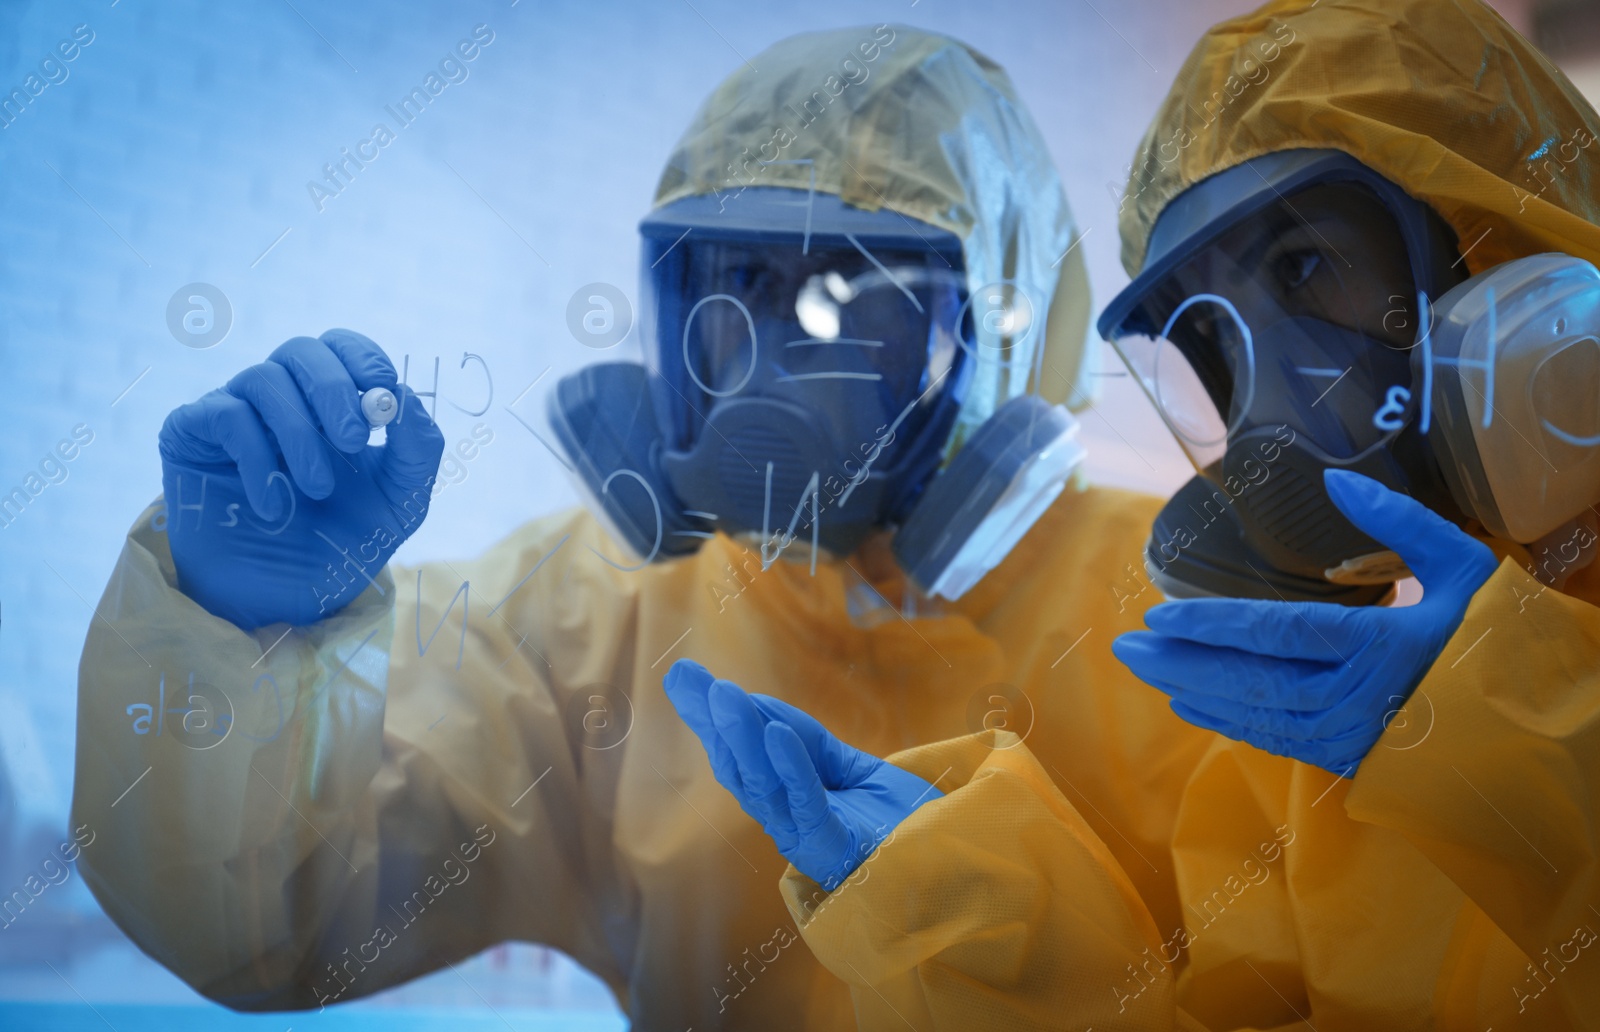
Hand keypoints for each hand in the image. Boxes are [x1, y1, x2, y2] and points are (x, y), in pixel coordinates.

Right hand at [158, 330, 444, 629]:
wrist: (280, 599)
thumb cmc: (339, 544)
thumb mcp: (400, 503)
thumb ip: (419, 451)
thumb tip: (408, 395)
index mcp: (330, 402)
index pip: (341, 347)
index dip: (362, 358)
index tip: (383, 392)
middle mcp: (281, 397)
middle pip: (302, 350)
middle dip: (334, 389)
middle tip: (353, 440)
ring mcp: (233, 410)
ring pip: (264, 380)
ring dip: (299, 435)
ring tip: (317, 490)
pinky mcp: (190, 432)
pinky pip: (224, 414)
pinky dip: (256, 458)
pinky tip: (273, 505)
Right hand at [663, 659, 940, 890]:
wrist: (959, 862)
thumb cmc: (904, 823)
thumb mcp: (853, 768)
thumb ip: (808, 744)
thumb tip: (760, 711)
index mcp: (788, 804)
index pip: (739, 757)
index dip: (710, 719)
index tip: (681, 678)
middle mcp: (789, 823)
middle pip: (740, 770)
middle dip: (713, 722)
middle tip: (686, 677)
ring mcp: (810, 838)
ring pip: (765, 786)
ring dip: (743, 737)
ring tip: (725, 695)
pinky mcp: (838, 849)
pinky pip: (808, 805)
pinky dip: (790, 768)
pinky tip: (776, 733)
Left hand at [1112, 470, 1499, 775]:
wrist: (1531, 725)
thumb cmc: (1493, 635)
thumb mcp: (1464, 565)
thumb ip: (1400, 521)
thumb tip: (1337, 482)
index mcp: (1380, 643)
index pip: (1277, 633)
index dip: (1211, 626)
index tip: (1158, 617)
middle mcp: (1357, 695)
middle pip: (1251, 679)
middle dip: (1180, 662)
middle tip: (1123, 649)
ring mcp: (1351, 734)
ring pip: (1255, 714)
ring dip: (1192, 691)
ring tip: (1144, 671)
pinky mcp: (1349, 758)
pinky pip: (1274, 740)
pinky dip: (1227, 721)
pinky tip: (1190, 703)